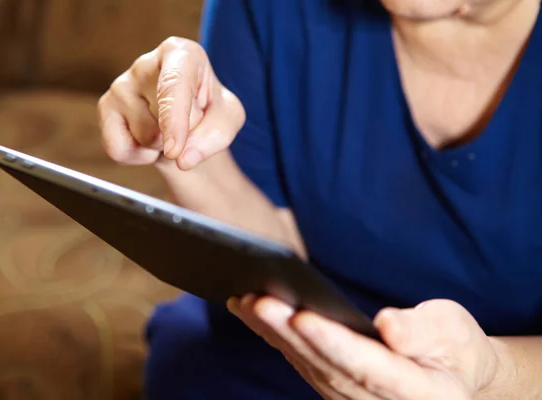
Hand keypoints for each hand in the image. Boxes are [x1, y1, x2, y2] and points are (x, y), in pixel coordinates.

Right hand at [97, 37, 244, 170]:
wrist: (185, 121)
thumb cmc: (208, 111)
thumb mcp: (227, 120)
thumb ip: (214, 136)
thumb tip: (182, 159)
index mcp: (180, 54)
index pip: (174, 85)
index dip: (174, 119)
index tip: (174, 150)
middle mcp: (145, 64)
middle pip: (161, 122)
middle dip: (183, 138)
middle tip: (188, 124)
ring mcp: (120, 86)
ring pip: (144, 139)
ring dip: (162, 147)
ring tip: (167, 130)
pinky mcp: (105, 108)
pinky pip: (118, 149)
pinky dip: (139, 157)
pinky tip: (149, 141)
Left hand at [228, 296, 503, 399]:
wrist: (449, 378)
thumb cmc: (454, 350)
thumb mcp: (455, 334)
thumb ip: (424, 332)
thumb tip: (388, 326)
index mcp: (407, 388)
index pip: (362, 364)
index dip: (331, 341)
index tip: (303, 315)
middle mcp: (369, 397)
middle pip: (322, 362)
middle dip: (286, 330)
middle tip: (257, 299)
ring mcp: (344, 393)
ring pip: (302, 361)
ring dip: (270, 331)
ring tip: (244, 299)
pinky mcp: (329, 381)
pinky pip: (296, 359)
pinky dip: (271, 334)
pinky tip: (248, 309)